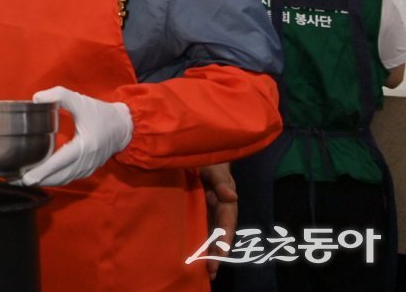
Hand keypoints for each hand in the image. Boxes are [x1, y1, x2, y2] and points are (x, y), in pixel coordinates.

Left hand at [19, 86, 131, 187]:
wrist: (123, 127)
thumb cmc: (101, 113)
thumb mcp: (80, 100)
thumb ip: (59, 95)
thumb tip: (36, 98)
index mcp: (85, 146)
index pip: (60, 162)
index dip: (43, 171)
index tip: (27, 178)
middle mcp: (86, 161)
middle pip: (59, 177)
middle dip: (38, 180)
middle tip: (16, 179)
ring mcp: (87, 168)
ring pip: (63, 180)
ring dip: (44, 182)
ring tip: (23, 180)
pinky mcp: (87, 170)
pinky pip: (68, 178)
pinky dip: (54, 180)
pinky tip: (41, 177)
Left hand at [200, 163, 237, 280]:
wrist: (196, 153)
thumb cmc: (208, 161)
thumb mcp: (214, 168)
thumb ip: (221, 182)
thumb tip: (232, 197)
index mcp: (225, 201)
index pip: (226, 223)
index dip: (224, 239)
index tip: (222, 254)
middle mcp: (219, 209)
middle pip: (220, 234)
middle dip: (217, 253)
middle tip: (212, 271)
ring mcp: (208, 211)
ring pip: (210, 234)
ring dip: (208, 252)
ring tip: (205, 272)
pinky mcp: (197, 210)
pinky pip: (199, 228)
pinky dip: (198, 242)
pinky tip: (192, 256)